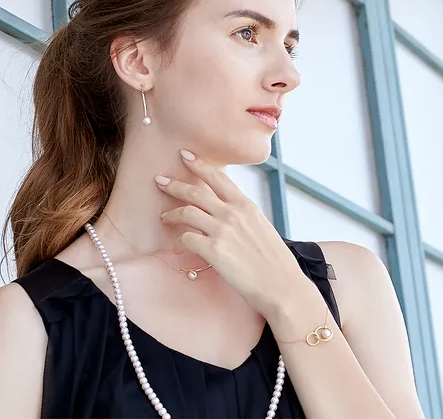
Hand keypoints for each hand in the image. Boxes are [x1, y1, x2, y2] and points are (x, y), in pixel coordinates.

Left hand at [155, 149, 307, 318]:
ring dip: (171, 214)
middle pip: (196, 192)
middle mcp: (233, 213)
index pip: (219, 178)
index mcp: (246, 206)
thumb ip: (243, 219)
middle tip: (161, 182)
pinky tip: (177, 248)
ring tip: (164, 218)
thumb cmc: (275, 263)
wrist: (281, 285)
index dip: (199, 165)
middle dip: (175, 185)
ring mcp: (222, 231)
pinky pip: (186, 239)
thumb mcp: (262, 229)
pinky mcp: (214, 250)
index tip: (185, 156)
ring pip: (186, 212)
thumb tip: (228, 216)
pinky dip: (178, 243)